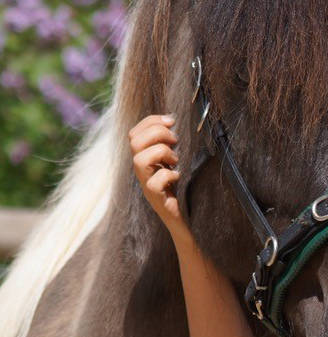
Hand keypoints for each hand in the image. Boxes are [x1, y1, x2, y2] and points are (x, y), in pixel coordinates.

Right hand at [129, 114, 190, 243]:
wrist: (184, 216)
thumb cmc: (182, 185)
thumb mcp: (174, 160)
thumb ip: (170, 143)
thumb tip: (174, 120)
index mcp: (144, 157)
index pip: (134, 132)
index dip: (151, 121)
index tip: (172, 120)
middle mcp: (141, 169)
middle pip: (134, 141)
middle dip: (156, 133)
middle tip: (174, 140)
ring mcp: (145, 183)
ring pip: (139, 159)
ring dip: (161, 152)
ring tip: (175, 159)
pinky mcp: (155, 197)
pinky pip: (154, 182)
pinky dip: (168, 175)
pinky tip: (178, 177)